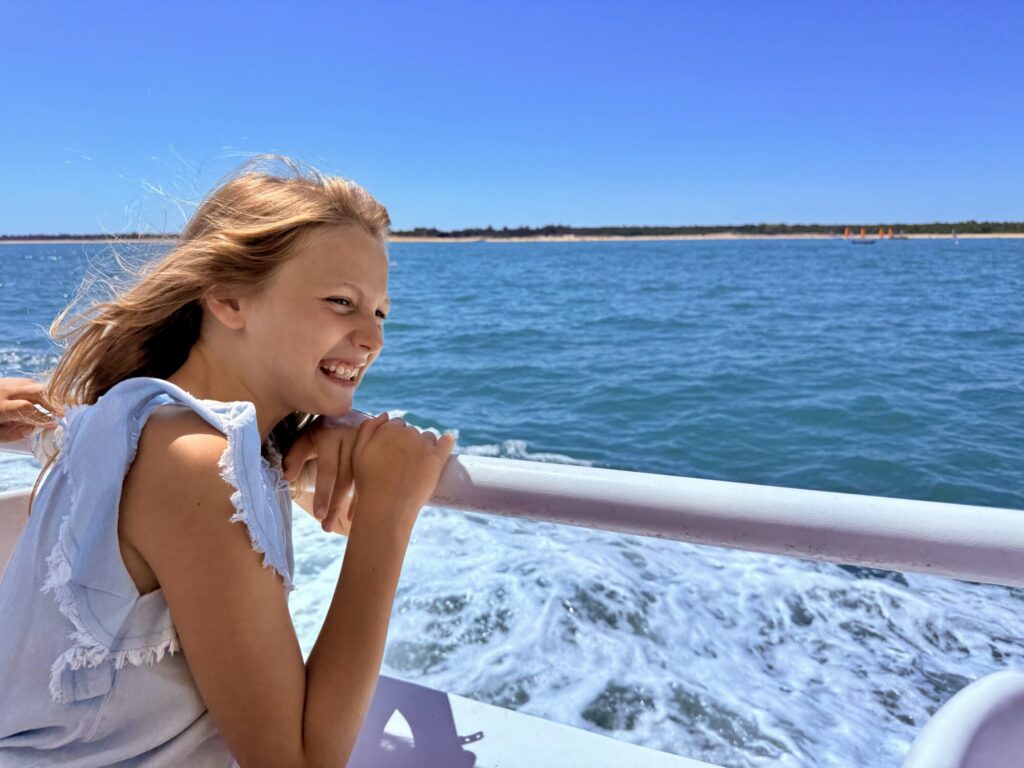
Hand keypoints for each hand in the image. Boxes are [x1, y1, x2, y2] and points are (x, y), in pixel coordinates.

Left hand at [0, 377, 56, 442]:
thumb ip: (12, 434)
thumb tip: (33, 429)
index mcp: (0, 407)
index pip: (28, 410)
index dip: (43, 417)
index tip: (54, 425)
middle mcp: (4, 391)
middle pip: (37, 391)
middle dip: (53, 402)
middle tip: (63, 414)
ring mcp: (5, 383)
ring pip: (34, 385)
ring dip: (47, 396)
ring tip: (56, 408)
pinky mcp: (6, 380)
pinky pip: (27, 383)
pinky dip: (37, 391)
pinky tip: (43, 400)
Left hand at [282, 412, 371, 532]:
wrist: (348, 408)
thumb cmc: (322, 429)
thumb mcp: (306, 438)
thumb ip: (295, 457)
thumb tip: (286, 479)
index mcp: (331, 435)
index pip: (328, 469)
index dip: (324, 493)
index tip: (319, 514)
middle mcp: (352, 438)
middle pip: (345, 478)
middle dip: (336, 504)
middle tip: (326, 526)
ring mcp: (369, 444)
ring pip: (361, 480)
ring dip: (350, 505)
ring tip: (339, 525)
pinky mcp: (378, 449)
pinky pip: (372, 477)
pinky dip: (364, 497)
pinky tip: (356, 514)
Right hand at [349, 412, 456, 533]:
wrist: (386, 506)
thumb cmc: (368, 481)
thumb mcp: (358, 452)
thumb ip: (368, 428)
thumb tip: (386, 415)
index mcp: (389, 429)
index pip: (397, 425)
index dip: (394, 438)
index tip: (392, 452)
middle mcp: (408, 433)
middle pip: (412, 432)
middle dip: (408, 443)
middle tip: (402, 462)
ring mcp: (424, 445)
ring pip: (428, 438)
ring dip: (424, 446)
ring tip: (417, 464)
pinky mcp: (437, 458)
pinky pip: (446, 442)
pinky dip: (447, 441)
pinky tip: (447, 441)